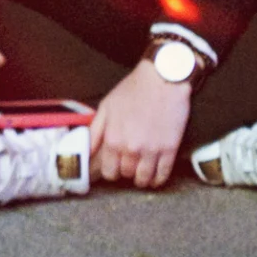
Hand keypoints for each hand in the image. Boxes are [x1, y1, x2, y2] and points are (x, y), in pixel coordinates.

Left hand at [92, 62, 193, 188]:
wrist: (163, 77)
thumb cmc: (133, 89)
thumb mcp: (107, 106)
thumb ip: (95, 131)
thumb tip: (86, 152)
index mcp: (113, 139)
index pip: (108, 172)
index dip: (112, 170)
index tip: (116, 165)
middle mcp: (131, 149)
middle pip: (126, 175)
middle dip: (127, 170)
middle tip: (131, 162)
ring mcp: (152, 150)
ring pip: (143, 179)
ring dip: (142, 178)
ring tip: (143, 170)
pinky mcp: (170, 149)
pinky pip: (162, 175)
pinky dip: (158, 179)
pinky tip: (156, 175)